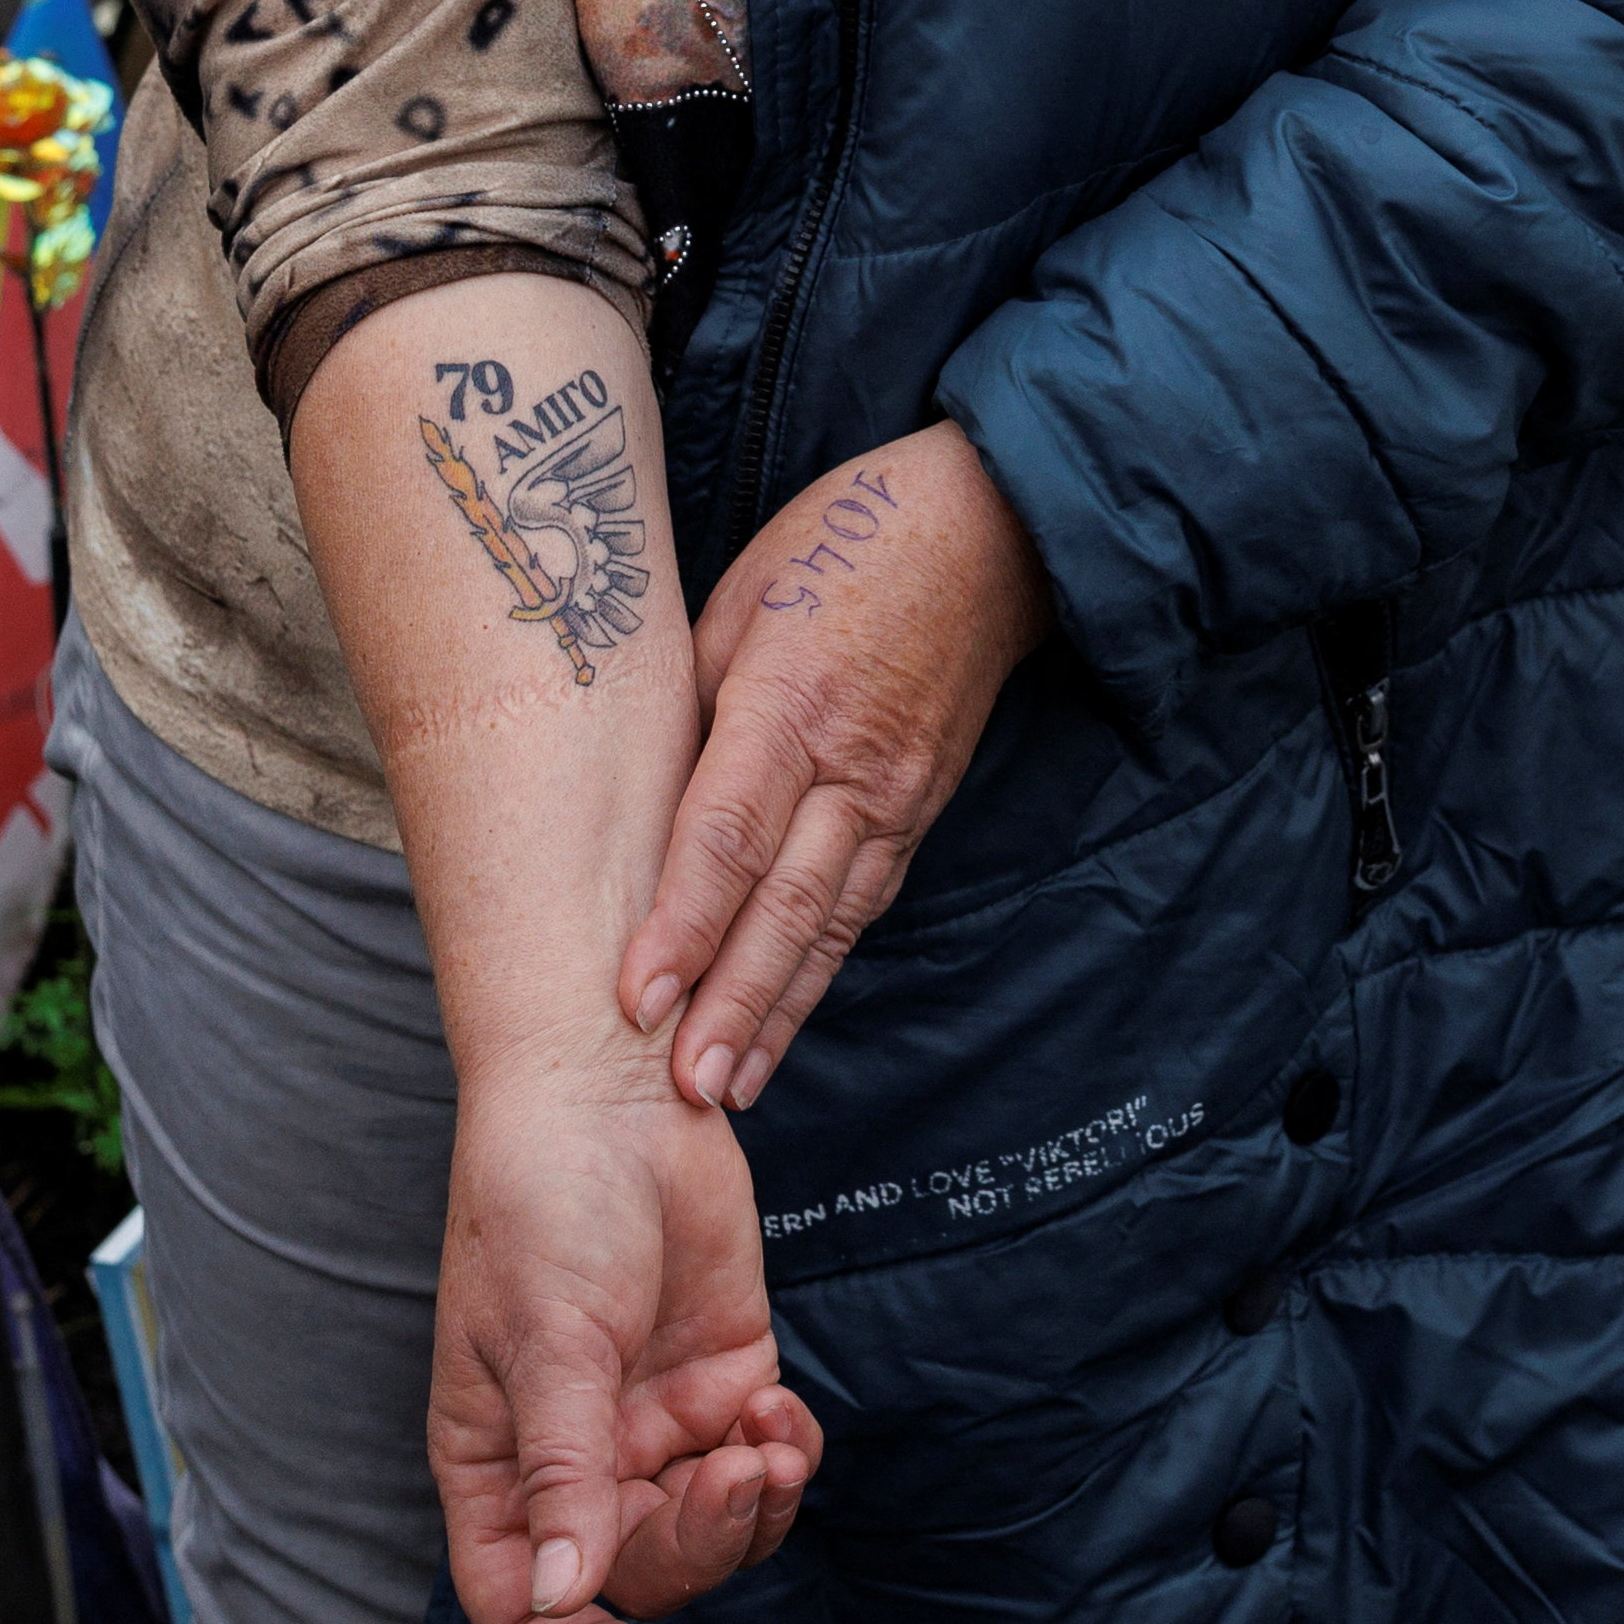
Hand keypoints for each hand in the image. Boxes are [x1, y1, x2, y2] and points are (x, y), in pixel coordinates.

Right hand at [428, 1062, 816, 1623]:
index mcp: (497, 1464)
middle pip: (635, 1573)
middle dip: (694, 1548)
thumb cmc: (541, 1202)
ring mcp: (651, 1422)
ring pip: (710, 1529)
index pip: (519, 1604)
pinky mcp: (721, 1378)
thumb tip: (562, 1597)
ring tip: (764, 1436)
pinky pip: (762, 1460)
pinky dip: (785, 1455)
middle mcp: (573, 1459)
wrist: (611, 1090)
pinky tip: (780, 1405)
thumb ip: (562, 1468)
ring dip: (749, 1508)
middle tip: (731, 1476)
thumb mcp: (547, 1339)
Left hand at [620, 423, 1051, 1112]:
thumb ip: (695, 703)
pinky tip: (780, 1030)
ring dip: (777, 1012)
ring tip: (726, 1089)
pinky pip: (860, 909)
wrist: (989, 533)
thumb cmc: (841, 543)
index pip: (729, 832)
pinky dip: (818, 976)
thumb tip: (635, 798)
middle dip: (733, 1001)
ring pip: (829, 924)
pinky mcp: (918, 814)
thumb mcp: (740, 597)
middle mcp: (852, 765)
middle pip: (785, 902)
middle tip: (684, 1088)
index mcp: (792, 700)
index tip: (636, 997)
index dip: (682, 922)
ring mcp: (896, 797)